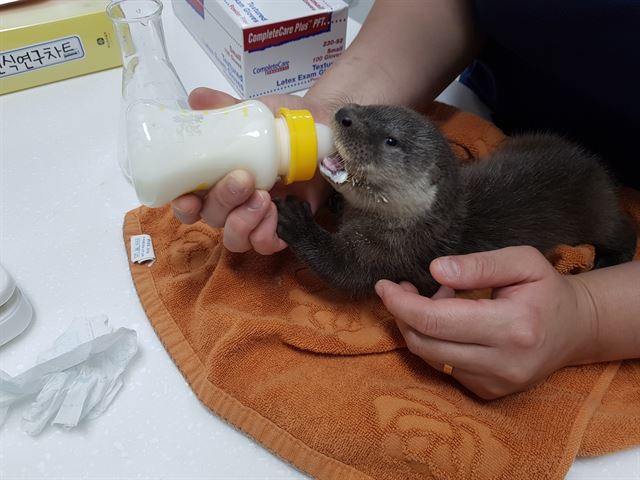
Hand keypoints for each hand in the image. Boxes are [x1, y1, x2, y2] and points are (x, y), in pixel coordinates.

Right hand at [171, 87, 333, 254]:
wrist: (321, 129)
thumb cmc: (280, 124)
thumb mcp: (253, 112)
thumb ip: (225, 107)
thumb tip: (196, 97)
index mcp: (214, 179)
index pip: (187, 204)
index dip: (183, 206)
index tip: (188, 198)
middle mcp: (231, 203)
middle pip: (212, 218)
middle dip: (223, 201)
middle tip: (243, 179)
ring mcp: (256, 218)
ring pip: (235, 239)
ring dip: (242, 221)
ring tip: (263, 197)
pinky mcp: (284, 228)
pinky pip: (265, 245)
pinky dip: (266, 234)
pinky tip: (276, 212)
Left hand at [375, 246, 595, 399]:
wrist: (576, 330)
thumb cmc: (546, 290)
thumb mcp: (521, 261)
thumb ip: (478, 265)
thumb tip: (434, 270)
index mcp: (513, 327)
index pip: (435, 320)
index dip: (401, 304)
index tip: (384, 285)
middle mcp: (503, 363)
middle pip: (424, 343)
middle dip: (402, 314)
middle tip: (402, 289)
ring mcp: (494, 383)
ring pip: (429, 357)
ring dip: (418, 327)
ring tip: (439, 300)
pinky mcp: (488, 393)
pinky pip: (443, 367)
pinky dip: (435, 342)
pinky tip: (451, 323)